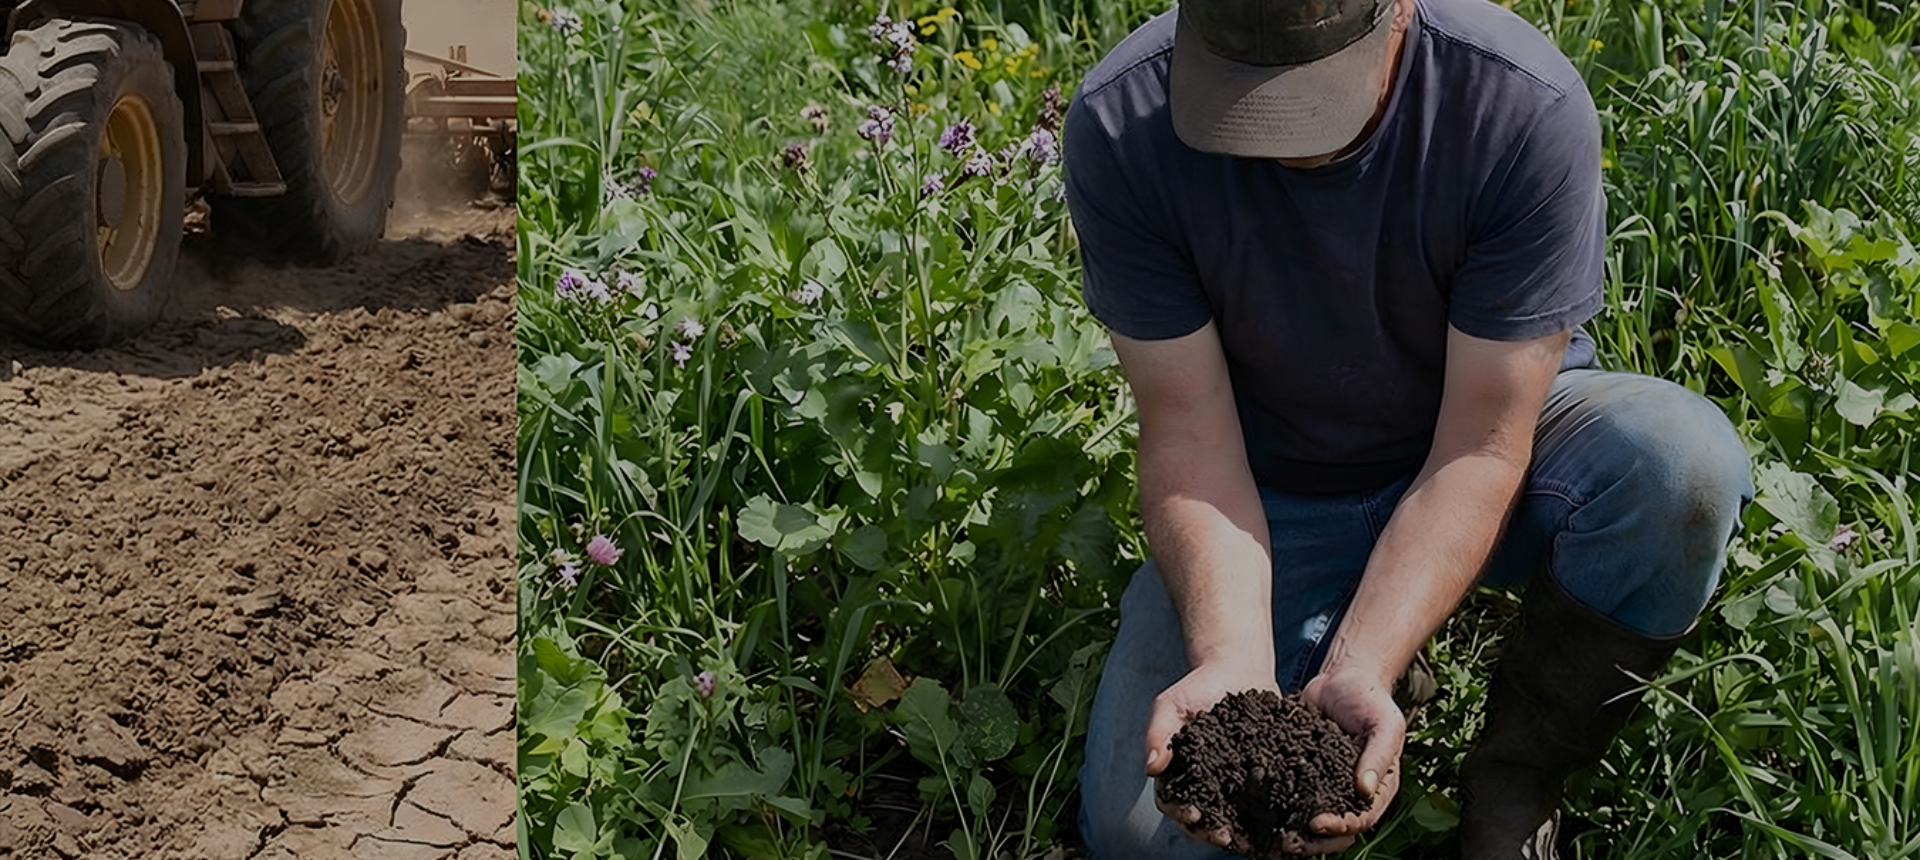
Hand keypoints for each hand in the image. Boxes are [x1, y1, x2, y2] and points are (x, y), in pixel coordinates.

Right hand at [1145, 659, 1278, 852]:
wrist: (1239, 670)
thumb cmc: (1198, 687)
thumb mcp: (1171, 704)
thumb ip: (1158, 733)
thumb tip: (1151, 769)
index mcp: (1179, 772)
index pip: (1173, 803)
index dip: (1182, 814)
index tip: (1195, 817)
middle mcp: (1205, 784)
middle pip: (1203, 820)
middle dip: (1211, 833)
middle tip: (1227, 838)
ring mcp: (1233, 784)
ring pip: (1232, 817)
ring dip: (1239, 833)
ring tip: (1251, 841)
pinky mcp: (1259, 777)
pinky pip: (1262, 802)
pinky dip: (1268, 816)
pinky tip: (1279, 823)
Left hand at [1287, 666, 1407, 855]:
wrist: (1343, 677)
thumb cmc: (1371, 700)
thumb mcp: (1385, 724)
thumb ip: (1378, 755)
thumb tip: (1365, 790)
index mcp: (1377, 790)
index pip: (1360, 819)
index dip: (1340, 827)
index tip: (1316, 824)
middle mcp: (1350, 795)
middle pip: (1334, 833)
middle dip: (1312, 842)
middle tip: (1287, 843)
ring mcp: (1325, 787)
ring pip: (1308, 821)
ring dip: (1291, 833)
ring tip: (1268, 839)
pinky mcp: (1300, 773)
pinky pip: (1290, 796)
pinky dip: (1275, 809)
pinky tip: (1254, 813)